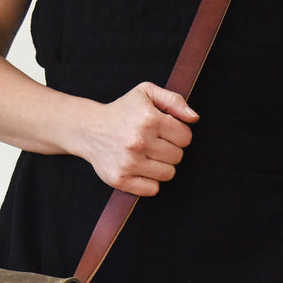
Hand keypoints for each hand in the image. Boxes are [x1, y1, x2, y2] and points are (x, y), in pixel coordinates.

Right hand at [82, 81, 197, 195]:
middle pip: (178, 157)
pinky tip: (140, 168)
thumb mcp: (146, 93)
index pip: (185, 137)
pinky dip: (150, 181)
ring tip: (147, 155)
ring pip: (168, 174)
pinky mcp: (120, 180)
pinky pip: (153, 189)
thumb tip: (194, 118)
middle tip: (153, 143)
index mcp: (149, 119)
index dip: (178, 134)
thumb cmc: (123, 111)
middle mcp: (139, 142)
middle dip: (169, 149)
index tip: (165, 131)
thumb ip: (174, 100)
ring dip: (161, 165)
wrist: (88, 129)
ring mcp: (129, 163)